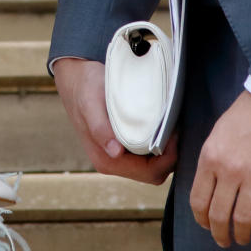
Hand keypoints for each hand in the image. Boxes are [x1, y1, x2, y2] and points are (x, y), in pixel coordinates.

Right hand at [53, 56, 177, 184]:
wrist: (75, 77)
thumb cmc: (84, 88)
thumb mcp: (91, 105)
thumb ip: (101, 129)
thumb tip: (115, 152)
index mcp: (107, 160)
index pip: (150, 173)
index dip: (167, 158)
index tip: (174, 133)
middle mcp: (113, 162)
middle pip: (154, 173)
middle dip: (170, 156)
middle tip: (176, 129)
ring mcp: (118, 155)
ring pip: (153, 165)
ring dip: (166, 151)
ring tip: (170, 127)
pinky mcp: (122, 145)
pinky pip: (147, 154)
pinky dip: (158, 144)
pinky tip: (161, 126)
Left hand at [190, 89, 250, 247]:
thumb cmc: (247, 115)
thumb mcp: (217, 134)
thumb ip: (210, 161)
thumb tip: (206, 189)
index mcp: (210, 157)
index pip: (198, 200)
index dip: (201, 219)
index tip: (206, 226)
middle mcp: (230, 170)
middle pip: (219, 215)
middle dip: (219, 234)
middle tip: (223, 241)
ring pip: (243, 219)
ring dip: (241, 235)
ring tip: (243, 239)